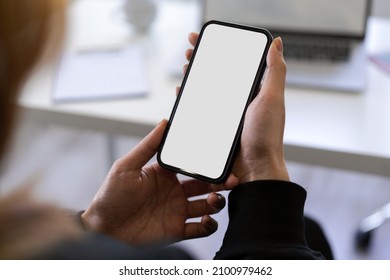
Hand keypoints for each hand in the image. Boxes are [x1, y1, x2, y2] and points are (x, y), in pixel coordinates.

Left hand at [82, 120, 238, 245]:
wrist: (103, 230)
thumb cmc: (110, 197)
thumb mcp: (127, 166)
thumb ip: (147, 146)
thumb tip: (164, 122)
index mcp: (164, 174)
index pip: (191, 164)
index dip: (207, 162)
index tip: (219, 158)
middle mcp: (174, 191)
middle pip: (205, 184)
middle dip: (220, 182)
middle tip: (230, 180)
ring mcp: (176, 211)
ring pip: (207, 205)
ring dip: (216, 202)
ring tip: (214, 200)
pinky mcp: (176, 230)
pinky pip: (200, 228)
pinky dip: (209, 225)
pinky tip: (207, 220)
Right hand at [185, 33, 288, 182]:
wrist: (254, 168)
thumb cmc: (267, 136)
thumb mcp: (273, 99)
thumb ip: (275, 71)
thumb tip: (276, 43)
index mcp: (254, 91)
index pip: (235, 63)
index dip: (221, 48)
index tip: (207, 38)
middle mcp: (240, 101)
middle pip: (218, 74)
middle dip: (203, 59)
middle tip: (191, 49)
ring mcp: (227, 114)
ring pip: (207, 90)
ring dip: (195, 76)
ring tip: (186, 66)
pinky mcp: (216, 127)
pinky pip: (200, 109)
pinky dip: (190, 98)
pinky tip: (183, 91)